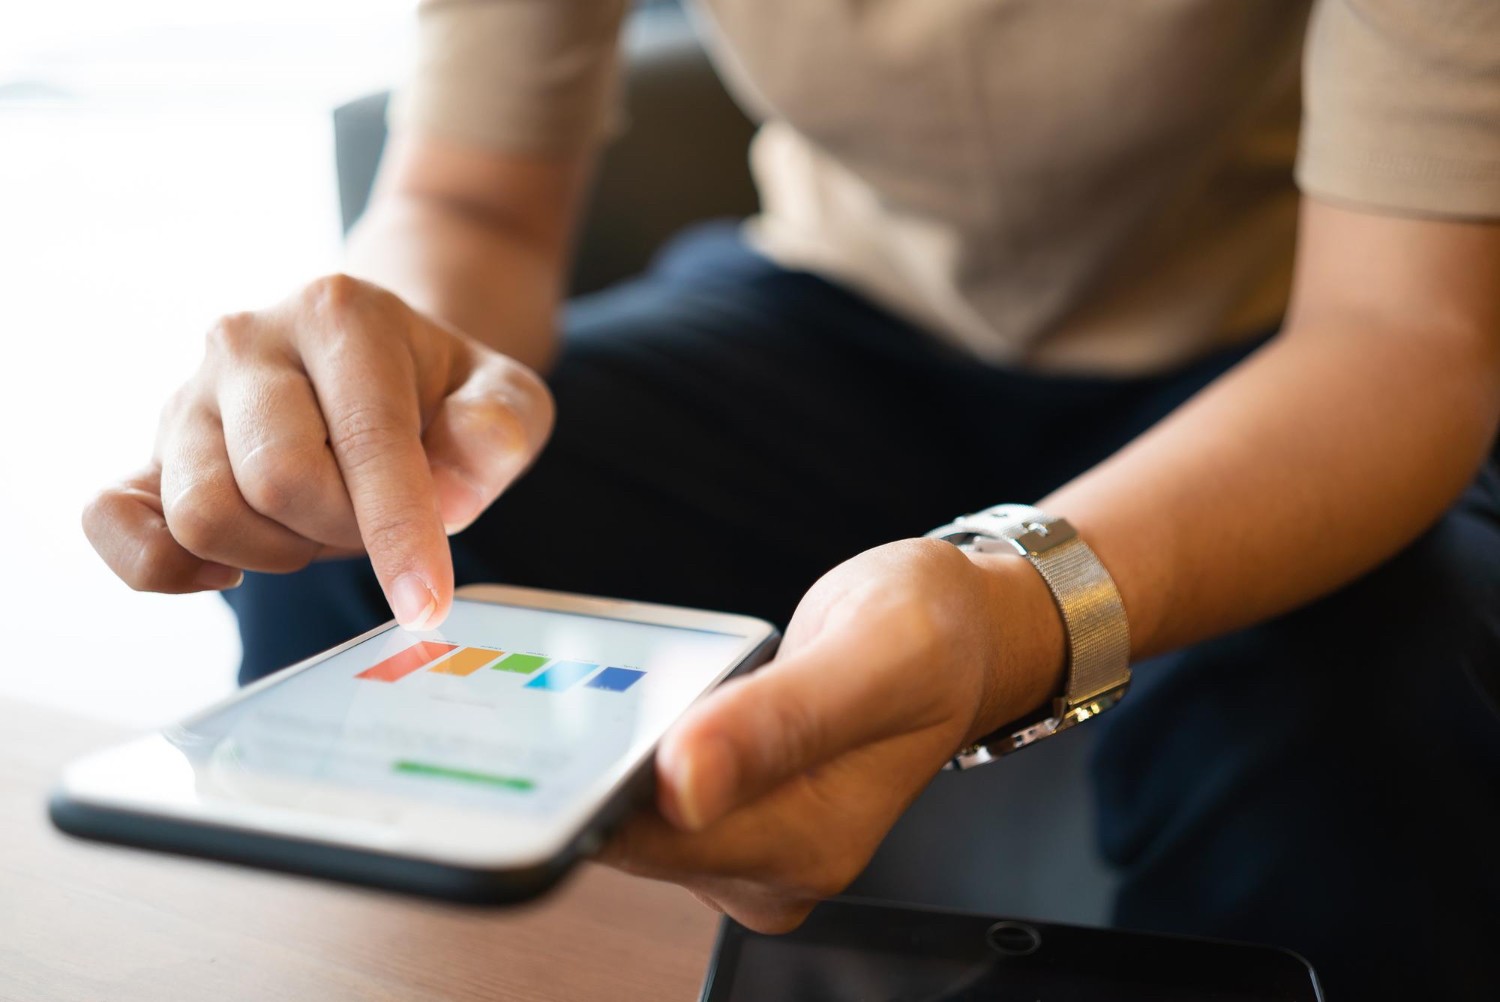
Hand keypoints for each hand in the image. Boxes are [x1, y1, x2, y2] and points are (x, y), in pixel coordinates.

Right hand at [82, 274, 553, 627]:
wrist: (379, 359)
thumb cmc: (444, 389)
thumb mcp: (506, 394)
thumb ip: (500, 428)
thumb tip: (452, 495)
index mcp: (338, 314)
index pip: (364, 439)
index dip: (399, 531)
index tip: (426, 605)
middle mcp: (245, 340)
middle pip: (277, 481)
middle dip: (344, 532)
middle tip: (378, 521)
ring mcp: (187, 395)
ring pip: (205, 514)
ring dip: (279, 552)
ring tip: (324, 523)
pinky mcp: (149, 450)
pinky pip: (113, 521)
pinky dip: (168, 566)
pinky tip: (234, 567)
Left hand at [599, 537, 1064, 931]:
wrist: (957, 639)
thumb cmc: (932, 638)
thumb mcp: (875, 654)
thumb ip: (780, 720)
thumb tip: (682, 785)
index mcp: (809, 844)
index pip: (654, 840)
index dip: (605, 776)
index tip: (592, 713)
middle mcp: (774, 869)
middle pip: (631, 827)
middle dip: (615, 751)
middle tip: (650, 673)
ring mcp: (748, 848)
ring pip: (632, 806)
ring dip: (628, 740)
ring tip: (677, 676)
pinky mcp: (729, 818)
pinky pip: (648, 788)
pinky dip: (644, 737)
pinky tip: (675, 693)